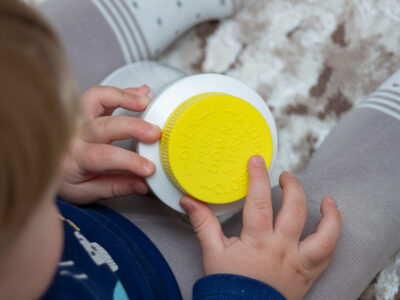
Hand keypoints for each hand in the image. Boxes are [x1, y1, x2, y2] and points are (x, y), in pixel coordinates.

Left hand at [59, 85, 161, 204]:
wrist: (40, 165)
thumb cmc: (62, 179)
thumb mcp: (87, 192)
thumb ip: (116, 187)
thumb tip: (143, 184)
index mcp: (75, 159)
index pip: (104, 157)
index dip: (129, 161)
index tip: (149, 168)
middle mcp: (73, 134)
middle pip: (104, 125)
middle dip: (133, 126)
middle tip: (155, 133)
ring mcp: (76, 117)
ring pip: (97, 97)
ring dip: (124, 97)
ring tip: (147, 101)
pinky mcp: (82, 107)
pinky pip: (100, 93)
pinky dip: (123, 92)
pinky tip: (141, 93)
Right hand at [180, 155, 341, 299]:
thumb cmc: (228, 287)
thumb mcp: (212, 253)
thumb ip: (203, 224)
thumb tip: (189, 201)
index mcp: (258, 241)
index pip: (259, 201)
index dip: (258, 177)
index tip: (257, 161)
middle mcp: (282, 249)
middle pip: (295, 210)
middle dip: (292, 187)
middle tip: (285, 176)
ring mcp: (298, 263)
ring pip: (324, 236)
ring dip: (329, 216)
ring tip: (328, 201)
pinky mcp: (307, 275)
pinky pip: (327, 256)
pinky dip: (332, 239)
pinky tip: (330, 227)